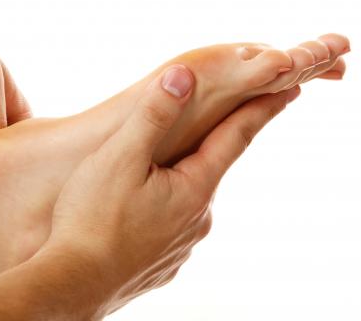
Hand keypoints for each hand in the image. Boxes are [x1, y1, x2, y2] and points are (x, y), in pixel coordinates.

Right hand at [45, 66, 299, 317]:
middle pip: (209, 169)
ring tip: (151, 176)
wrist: (72, 285)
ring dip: (177, 183)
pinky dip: (161, 213)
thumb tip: (183, 75)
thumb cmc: (92, 219)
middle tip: (202, 126)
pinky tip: (138, 216)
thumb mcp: (120, 157)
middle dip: (208, 145)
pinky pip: (169, 228)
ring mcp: (182, 246)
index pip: (237, 137)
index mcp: (194, 188)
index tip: (288, 89)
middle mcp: (197, 219)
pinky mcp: (163, 264)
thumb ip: (153, 115)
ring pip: (186, 201)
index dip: (261, 109)